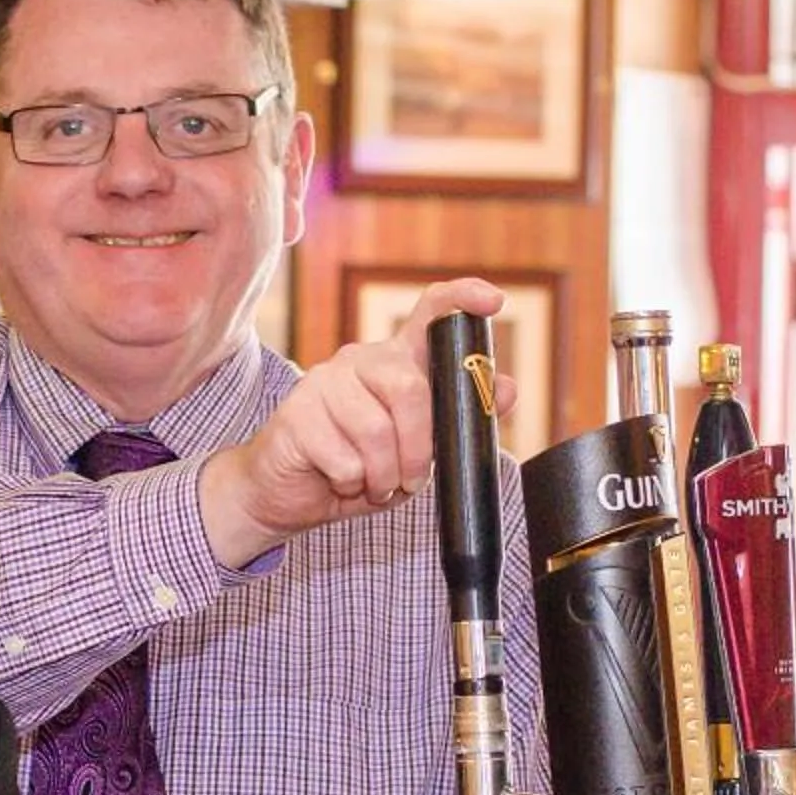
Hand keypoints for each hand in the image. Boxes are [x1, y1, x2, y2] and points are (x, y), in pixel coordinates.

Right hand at [199, 276, 512, 567]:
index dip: (463, 299)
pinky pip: (345, 458)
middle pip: (410, 388)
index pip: (430, 312)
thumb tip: (508, 389)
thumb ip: (457, 421)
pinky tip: (340, 481)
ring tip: (373, 484)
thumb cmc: (356, 467)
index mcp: (395, 361)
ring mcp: (324, 382)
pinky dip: (351, 484)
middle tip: (410, 480)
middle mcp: (359, 359)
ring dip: (383, 475)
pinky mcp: (297, 414)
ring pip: (376, 431)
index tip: (494, 302)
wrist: (287, 495)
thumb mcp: (417, 451)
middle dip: (418, 447)